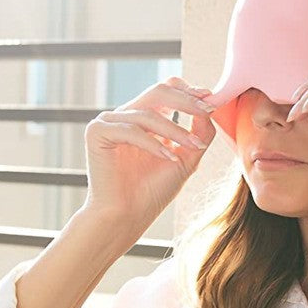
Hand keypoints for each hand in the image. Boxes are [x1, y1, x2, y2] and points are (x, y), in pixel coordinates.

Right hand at [83, 77, 216, 232]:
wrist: (127, 217)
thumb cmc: (152, 192)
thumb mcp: (185, 158)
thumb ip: (199, 133)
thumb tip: (210, 108)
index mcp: (143, 119)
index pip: (166, 91)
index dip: (188, 91)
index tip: (210, 99)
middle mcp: (125, 116)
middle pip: (158, 91)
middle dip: (186, 101)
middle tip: (206, 111)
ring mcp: (109, 122)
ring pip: (148, 113)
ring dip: (175, 130)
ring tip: (193, 146)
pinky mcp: (97, 133)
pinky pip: (130, 129)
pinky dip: (152, 143)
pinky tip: (169, 157)